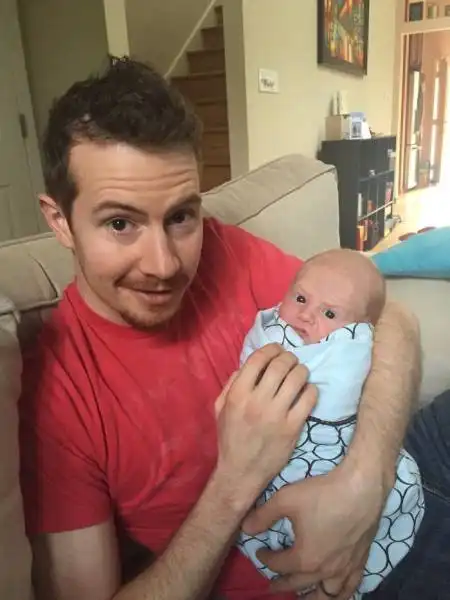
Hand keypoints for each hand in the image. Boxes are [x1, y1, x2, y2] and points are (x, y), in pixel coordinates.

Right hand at [214, 344, 316, 510]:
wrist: (241, 471)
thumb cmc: (230, 438)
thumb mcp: (220, 408)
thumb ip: (232, 384)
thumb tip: (250, 365)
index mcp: (238, 394)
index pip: (258, 359)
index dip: (271, 349)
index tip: (277, 350)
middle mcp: (257, 401)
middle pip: (280, 365)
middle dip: (289, 357)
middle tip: (291, 360)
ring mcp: (277, 414)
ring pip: (297, 378)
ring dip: (301, 370)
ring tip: (300, 373)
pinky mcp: (293, 427)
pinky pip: (309, 399)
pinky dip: (311, 390)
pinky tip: (307, 392)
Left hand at [242, 460, 384, 598]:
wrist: (361, 487)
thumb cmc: (322, 493)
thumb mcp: (285, 499)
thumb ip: (263, 516)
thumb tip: (245, 528)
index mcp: (304, 558)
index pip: (278, 564)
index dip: (265, 558)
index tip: (259, 551)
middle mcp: (324, 570)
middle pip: (298, 584)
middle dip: (282, 584)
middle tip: (271, 585)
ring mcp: (344, 569)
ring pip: (326, 596)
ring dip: (310, 598)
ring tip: (300, 598)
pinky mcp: (360, 562)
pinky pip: (349, 589)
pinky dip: (339, 595)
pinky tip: (335, 592)